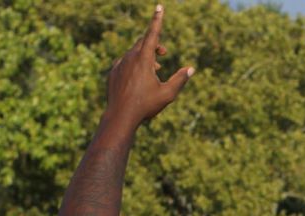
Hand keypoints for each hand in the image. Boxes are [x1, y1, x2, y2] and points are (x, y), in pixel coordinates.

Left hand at [105, 5, 193, 129]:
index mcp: (143, 59)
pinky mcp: (113, 72)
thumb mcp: (167, 94)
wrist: (120, 116)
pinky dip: (134, 66)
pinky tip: (138, 79)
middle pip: (143, 43)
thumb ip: (180, 79)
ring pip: (133, 53)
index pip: (152, 34)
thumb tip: (191, 69)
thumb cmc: (145, 105)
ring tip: (155, 70)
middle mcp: (129, 58)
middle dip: (155, 45)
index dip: (157, 20)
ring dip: (145, 57)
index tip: (159, 7)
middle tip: (164, 54)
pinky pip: (124, 63)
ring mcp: (119, 64)